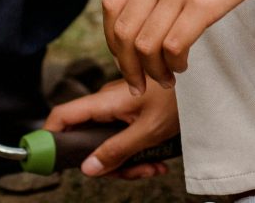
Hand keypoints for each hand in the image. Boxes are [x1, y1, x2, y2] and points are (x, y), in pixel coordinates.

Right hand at [45, 80, 178, 179]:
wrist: (205, 83)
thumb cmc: (180, 98)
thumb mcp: (148, 131)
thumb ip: (116, 150)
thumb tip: (88, 168)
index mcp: (105, 102)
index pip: (62, 116)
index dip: (50, 136)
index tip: (50, 159)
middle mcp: (107, 104)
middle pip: (87, 140)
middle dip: (108, 163)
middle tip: (132, 172)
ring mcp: (118, 109)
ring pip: (108, 144)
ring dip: (129, 162)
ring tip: (153, 166)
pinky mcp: (130, 113)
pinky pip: (123, 138)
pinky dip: (137, 152)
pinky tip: (157, 159)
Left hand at [103, 0, 254, 93]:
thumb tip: (152, 4)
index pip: (110, 6)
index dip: (112, 39)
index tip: (125, 58)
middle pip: (123, 32)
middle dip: (127, 66)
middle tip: (139, 84)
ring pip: (145, 45)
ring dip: (152, 71)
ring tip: (165, 80)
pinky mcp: (202, 4)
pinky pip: (173, 45)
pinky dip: (173, 63)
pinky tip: (182, 66)